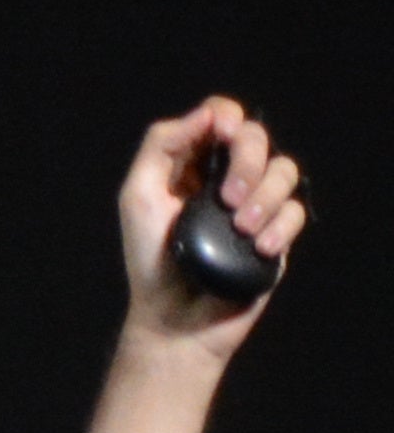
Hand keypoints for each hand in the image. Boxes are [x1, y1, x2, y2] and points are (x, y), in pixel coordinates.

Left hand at [124, 95, 307, 353]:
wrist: (176, 318)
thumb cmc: (151, 261)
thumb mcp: (137, 198)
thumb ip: (161, 147)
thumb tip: (206, 114)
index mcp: (190, 166)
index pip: (220, 119)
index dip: (226, 116)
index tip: (223, 134)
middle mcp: (225, 179)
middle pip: (256, 137)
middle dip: (247, 160)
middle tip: (227, 197)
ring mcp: (253, 204)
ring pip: (284, 169)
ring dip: (264, 196)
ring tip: (240, 228)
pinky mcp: (274, 232)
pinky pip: (295, 211)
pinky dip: (279, 227)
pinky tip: (257, 247)